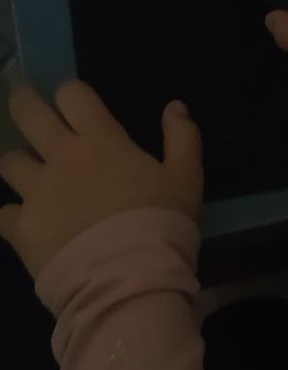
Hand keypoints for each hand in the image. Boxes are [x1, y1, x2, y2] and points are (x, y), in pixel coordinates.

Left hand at [0, 82, 201, 278]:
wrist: (127, 279)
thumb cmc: (160, 221)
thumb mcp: (186, 176)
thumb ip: (182, 137)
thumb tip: (175, 106)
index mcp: (100, 139)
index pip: (72, 95)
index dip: (68, 92)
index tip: (69, 98)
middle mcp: (62, 157)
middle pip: (29, 114)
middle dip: (22, 102)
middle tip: (19, 98)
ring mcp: (37, 193)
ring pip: (9, 162)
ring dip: (16, 162)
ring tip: (22, 168)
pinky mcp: (21, 229)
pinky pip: (3, 214)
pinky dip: (10, 215)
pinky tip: (18, 221)